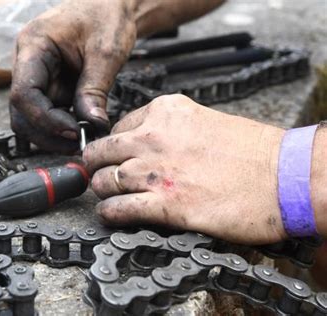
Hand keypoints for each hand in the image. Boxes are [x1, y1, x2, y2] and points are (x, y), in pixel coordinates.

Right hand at [10, 0, 136, 152]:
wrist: (110, 5)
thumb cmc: (106, 16)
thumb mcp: (105, 52)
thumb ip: (94, 89)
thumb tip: (92, 125)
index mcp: (33, 46)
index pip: (24, 94)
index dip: (46, 120)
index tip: (74, 132)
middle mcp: (27, 63)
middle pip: (22, 111)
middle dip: (47, 133)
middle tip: (78, 143)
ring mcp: (36, 75)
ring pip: (31, 117)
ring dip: (53, 133)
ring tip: (83, 137)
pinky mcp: (49, 85)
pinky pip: (47, 113)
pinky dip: (61, 126)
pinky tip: (82, 128)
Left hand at [83, 94, 286, 244]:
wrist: (286, 177)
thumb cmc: (254, 152)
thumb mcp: (205, 122)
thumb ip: (172, 131)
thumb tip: (150, 147)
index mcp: (166, 112)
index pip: (120, 126)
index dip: (115, 145)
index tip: (116, 156)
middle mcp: (154, 137)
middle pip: (102, 151)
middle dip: (97, 166)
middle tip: (99, 175)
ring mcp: (156, 171)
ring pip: (104, 180)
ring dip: (102, 191)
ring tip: (107, 197)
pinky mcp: (165, 204)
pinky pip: (118, 208)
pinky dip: (110, 214)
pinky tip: (112, 215)